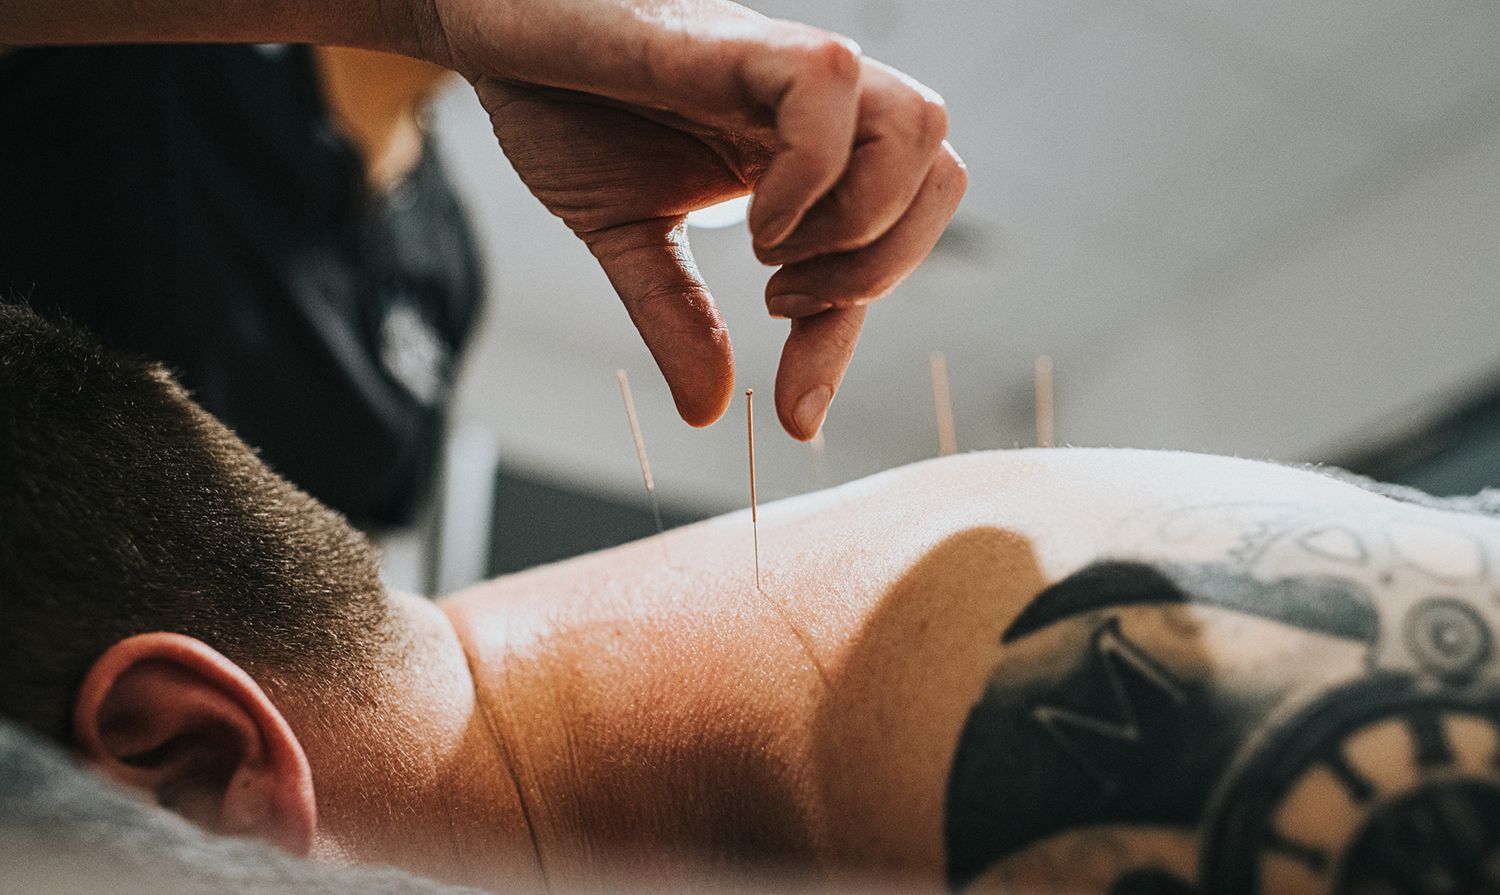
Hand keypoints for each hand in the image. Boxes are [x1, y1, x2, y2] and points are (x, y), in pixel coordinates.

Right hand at [425, 0, 965, 438]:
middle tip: (784, 302)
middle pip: (944, 173)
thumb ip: (675, 316)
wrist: (484, 25)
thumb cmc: (558, 104)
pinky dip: (808, 172)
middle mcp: (811, 107)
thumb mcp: (627, 236)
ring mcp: (781, 67)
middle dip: (883, 270)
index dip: (847, 338)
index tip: (796, 414)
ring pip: (920, 127)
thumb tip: (705, 411)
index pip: (884, 239)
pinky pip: (827, 87)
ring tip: (770, 254)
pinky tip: (750, 216)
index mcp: (798, 150)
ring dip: (858, 222)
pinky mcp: (735, 38)